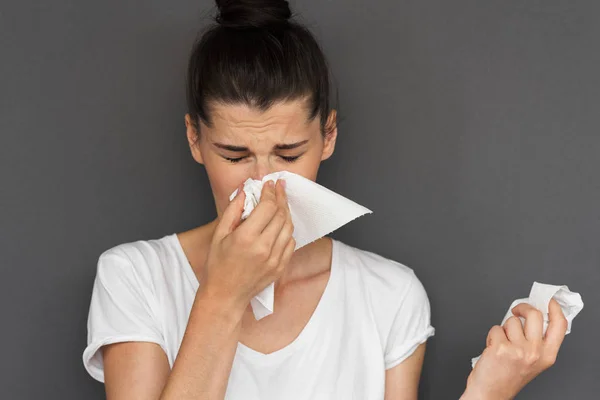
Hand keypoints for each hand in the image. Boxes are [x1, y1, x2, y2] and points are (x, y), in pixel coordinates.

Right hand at [200, 179, 294, 313]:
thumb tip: (244, 191)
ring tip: (280, 203)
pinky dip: (287, 230)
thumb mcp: (219, 235)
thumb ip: (233, 210)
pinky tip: (280, 224)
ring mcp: (274, 259)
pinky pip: (290, 242)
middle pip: (281, 214)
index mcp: (246, 238)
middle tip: (279, 187)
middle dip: (280, 197)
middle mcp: (263, 248)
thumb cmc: (218, 265)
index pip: (267, 207)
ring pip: (288, 227)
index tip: (269, 184)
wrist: (225, 295)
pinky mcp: (280, 267)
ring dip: (286, 212)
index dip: (270, 192)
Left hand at [462, 298, 567, 399]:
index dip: (554, 308)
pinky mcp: (501, 348)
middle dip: (522, 308)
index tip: (547, 300)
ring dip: (503, 328)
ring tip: (502, 343)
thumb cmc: (508, 377)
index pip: (559, 325)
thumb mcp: (533, 361)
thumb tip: (532, 315)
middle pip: (534, 314)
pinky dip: (491, 335)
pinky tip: (493, 348)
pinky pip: (495, 328)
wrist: (491, 392)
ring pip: (511, 321)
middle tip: (516, 312)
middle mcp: (535, 352)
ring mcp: (519, 350)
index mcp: (548, 355)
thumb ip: (537, 340)